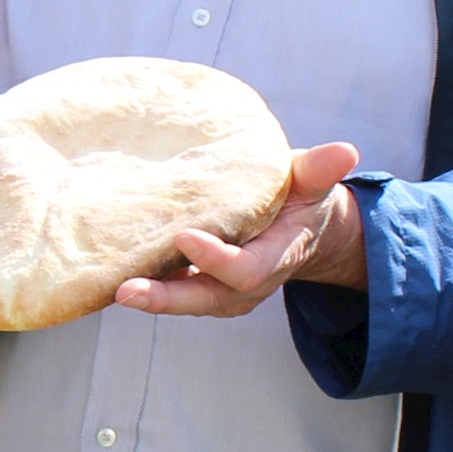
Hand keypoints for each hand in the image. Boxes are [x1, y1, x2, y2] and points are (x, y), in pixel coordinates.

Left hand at [113, 143, 368, 317]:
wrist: (301, 230)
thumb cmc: (301, 199)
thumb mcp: (313, 182)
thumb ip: (321, 170)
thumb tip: (346, 151)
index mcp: (275, 258)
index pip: (244, 269)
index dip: (217, 259)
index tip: (185, 236)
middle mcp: (245, 284)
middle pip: (205, 299)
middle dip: (166, 299)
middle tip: (127, 290)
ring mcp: (220, 290)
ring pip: (182, 300)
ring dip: (148, 297)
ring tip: (110, 287)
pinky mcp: (198, 285)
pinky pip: (170, 290)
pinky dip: (143, 284)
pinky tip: (107, 272)